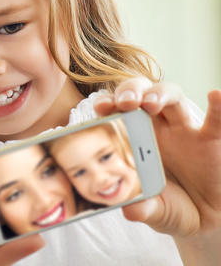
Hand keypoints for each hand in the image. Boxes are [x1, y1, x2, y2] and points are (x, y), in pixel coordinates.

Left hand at [94, 78, 220, 264]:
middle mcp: (155, 127)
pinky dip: (217, 107)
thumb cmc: (168, 207)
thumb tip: (129, 208)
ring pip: (171, 97)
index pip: (117, 110)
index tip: (101, 108)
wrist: (201, 219)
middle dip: (130, 91)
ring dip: (159, 94)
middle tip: (125, 102)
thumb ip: (141, 208)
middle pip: (141, 94)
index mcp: (132, 137)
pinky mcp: (209, 140)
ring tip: (150, 104)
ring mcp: (182, 130)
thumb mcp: (152, 211)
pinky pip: (214, 120)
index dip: (108, 103)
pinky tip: (215, 96)